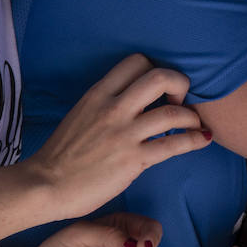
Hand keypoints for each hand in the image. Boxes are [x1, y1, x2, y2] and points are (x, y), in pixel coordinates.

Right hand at [24, 54, 211, 218]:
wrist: (44, 185)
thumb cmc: (63, 153)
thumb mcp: (82, 113)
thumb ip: (108, 102)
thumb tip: (136, 99)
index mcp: (99, 94)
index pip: (137, 61)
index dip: (156, 69)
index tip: (160, 87)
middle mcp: (114, 108)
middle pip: (160, 77)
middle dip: (180, 84)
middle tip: (181, 100)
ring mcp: (124, 134)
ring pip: (172, 113)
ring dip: (192, 117)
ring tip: (195, 124)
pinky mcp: (133, 160)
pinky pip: (174, 144)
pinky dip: (194, 140)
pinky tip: (202, 140)